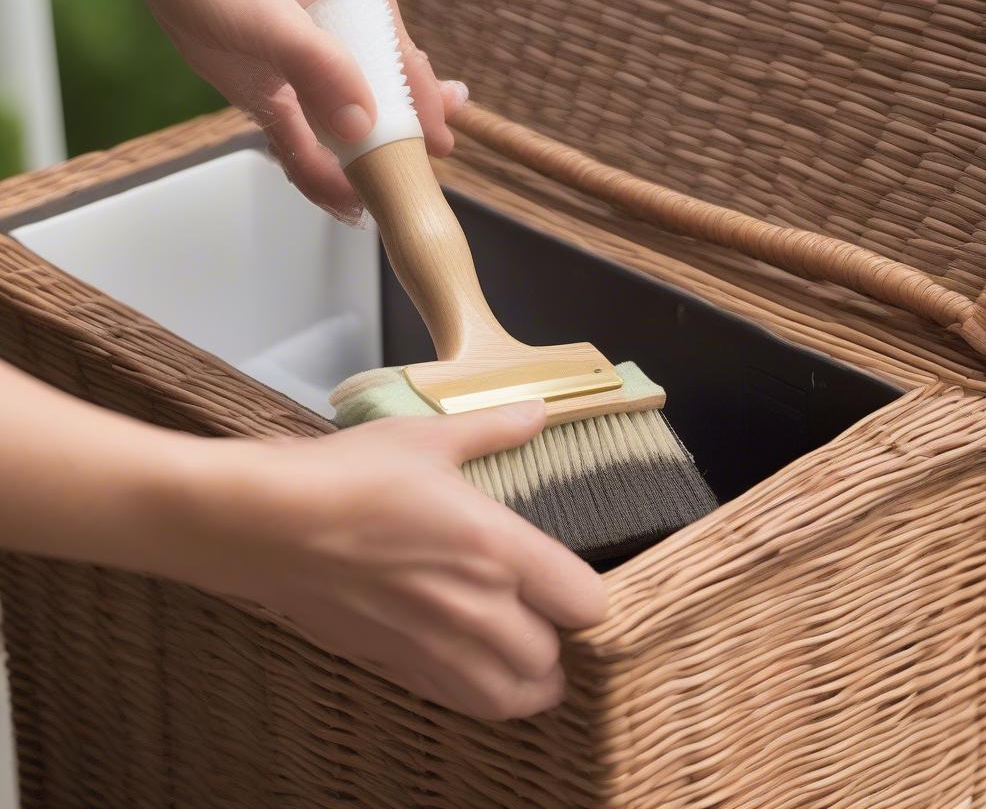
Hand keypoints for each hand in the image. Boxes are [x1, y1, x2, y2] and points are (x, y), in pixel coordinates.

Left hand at [120, 0, 466, 220]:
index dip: (425, 111)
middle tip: (406, 189)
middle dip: (391, 147)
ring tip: (368, 203)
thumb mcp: (271, 13)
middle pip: (379, 100)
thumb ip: (320, 70)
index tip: (439, 151)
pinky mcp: (273, 85)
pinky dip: (314, 166)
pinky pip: (301, 135)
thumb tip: (364, 125)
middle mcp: (342, 31)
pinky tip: (334, 197)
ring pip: (340, 125)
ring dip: (352, 166)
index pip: (407, 65)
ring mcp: (306, 62)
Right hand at [170, 402, 607, 720]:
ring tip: (523, 653)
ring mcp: (435, 645)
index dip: (589, 595)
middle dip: (558, 640)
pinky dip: (484, 695)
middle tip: (544, 612)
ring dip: (528, 680)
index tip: (570, 578)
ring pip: (513, 697)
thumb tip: (537, 411)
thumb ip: (494, 429)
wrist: (266, 524)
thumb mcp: (427, 438)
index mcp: (495, 546)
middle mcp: (476, 607)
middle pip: (552, 659)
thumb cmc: (348, 475)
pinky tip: (475, 664)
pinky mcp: (397, 665)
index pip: (585, 602)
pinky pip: (462, 704)